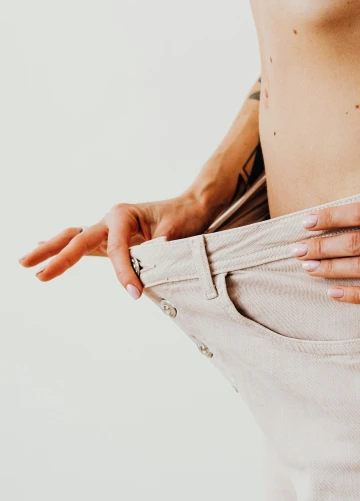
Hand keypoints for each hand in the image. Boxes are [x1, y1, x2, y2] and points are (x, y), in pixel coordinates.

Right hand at [19, 189, 216, 298]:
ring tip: (25, 262)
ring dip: (51, 250)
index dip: (123, 272)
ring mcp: (107, 228)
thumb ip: (160, 247)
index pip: (116, 249)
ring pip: (73, 238)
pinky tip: (42, 249)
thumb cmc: (183, 218)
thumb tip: (151, 258)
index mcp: (124, 215)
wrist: (191, 207)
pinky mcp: (110, 238)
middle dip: (58, 257)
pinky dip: (63, 248)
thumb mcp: (175, 232)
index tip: (135, 292)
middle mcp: (111, 219)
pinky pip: (83, 244)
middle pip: (77, 238)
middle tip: (39, 274)